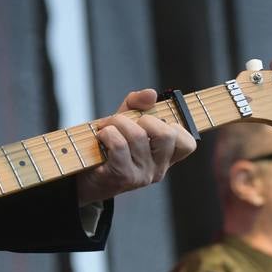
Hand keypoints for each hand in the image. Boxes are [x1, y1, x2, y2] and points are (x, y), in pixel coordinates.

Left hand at [75, 89, 196, 205]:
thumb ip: (138, 105)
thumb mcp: (126, 121)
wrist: (83, 176)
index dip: (174, 126)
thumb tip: (151, 94)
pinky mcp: (123, 176)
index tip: (153, 122)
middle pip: (166, 135)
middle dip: (142, 119)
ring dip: (117, 123)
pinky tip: (101, 138)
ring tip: (106, 127)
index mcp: (165, 158)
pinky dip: (106, 133)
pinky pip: (119, 145)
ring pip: (138, 135)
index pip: (188, 144)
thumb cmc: (108, 146)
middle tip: (125, 122)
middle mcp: (158, 169)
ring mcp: (142, 175)